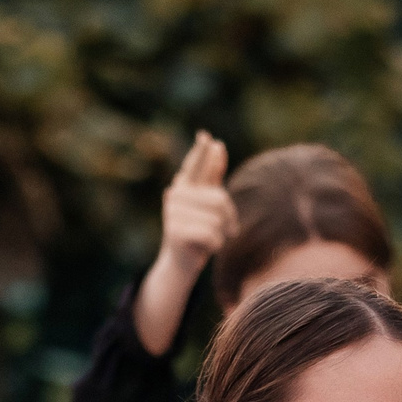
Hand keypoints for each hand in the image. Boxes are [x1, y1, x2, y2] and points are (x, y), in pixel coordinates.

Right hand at [134, 131, 237, 354]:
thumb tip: (217, 145)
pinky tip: (205, 248)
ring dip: (222, 232)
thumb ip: (211, 176)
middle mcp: (175, 195)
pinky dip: (216, 245)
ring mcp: (173, 213)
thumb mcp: (206, 204)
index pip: (195, 166)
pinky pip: (211, 235)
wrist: (180, 265)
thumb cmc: (197, 232)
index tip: (206, 136)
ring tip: (211, 238)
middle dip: (228, 217)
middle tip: (225, 228)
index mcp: (184, 187)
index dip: (201, 153)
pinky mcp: (175, 232)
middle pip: (220, 200)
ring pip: (217, 218)